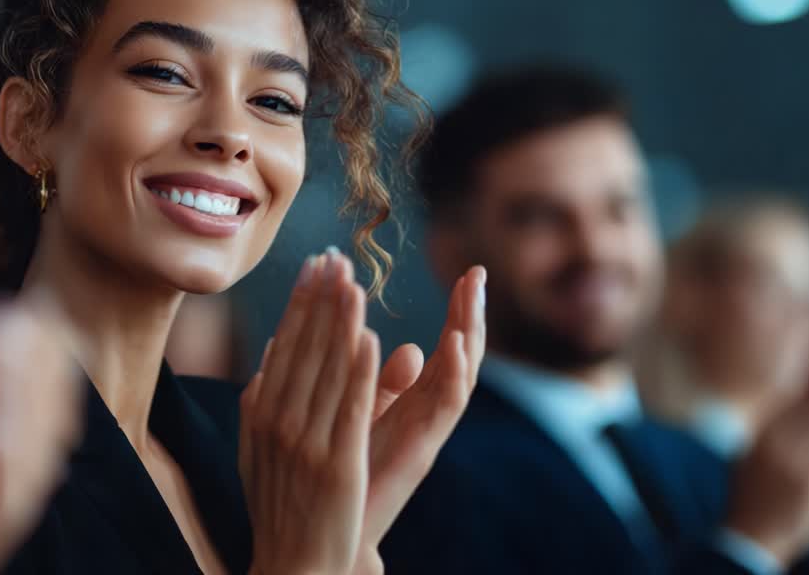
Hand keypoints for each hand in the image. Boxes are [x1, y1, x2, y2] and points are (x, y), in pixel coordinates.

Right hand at [240, 251, 378, 574]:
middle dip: (320, 300)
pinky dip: (358, 373)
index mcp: (261, 415)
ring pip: (328, 371)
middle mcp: (278, 423)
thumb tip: (270, 350)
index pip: (284, 346)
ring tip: (352, 284)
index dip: (300, 303)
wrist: (292, 567)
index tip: (314, 266)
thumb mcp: (260, 447)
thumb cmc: (279, 507)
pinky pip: (349, 409)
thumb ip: (264, 398)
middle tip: (334, 258)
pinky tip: (370, 339)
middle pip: (304, 349)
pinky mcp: (338, 464)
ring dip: (340, 324)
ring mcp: (307, 444)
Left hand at [358, 266, 486, 553]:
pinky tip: (452, 345)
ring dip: (469, 336)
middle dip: (472, 315)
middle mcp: (426, 417)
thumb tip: (406, 346)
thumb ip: (376, 383)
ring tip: (474, 297)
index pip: (446, 348)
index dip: (459, 313)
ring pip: (461, 378)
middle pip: (461, 358)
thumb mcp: (355, 414)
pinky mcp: (420, 451)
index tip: (468, 273)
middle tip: (478, 275)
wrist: (330, 535)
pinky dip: (452, 376)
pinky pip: (443, 410)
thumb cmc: (340, 475)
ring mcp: (426, 433)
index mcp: (413, 404)